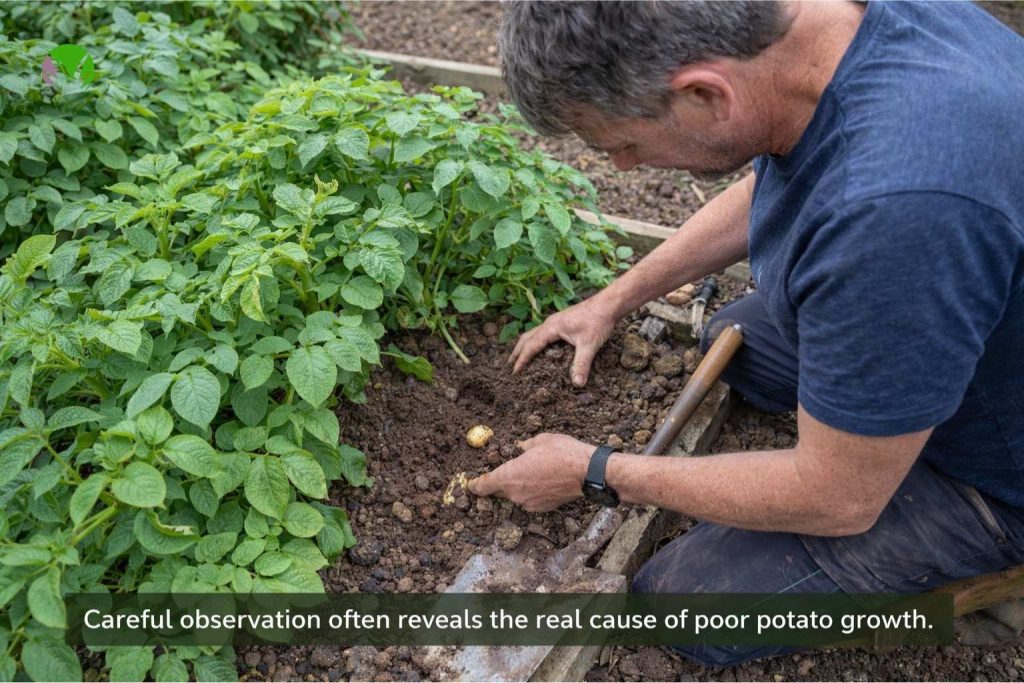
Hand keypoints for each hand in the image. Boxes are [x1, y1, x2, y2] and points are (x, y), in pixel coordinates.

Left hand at [467, 433, 592, 511]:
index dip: (474, 484)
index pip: (482, 486)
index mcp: (508, 476)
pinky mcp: (542, 508)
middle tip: (508, 470)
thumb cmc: (562, 453)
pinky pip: (530, 499)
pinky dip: (532, 491)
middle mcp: (514, 494)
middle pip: (499, 491)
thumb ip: (523, 446)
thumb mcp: (539, 440)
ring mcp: (528, 503)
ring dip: (519, 486)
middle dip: (500, 482)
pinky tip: (544, 480)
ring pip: (516, 495)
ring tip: (533, 471)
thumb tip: (519, 447)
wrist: (587, 473)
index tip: (470, 483)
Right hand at [508, 297, 616, 385]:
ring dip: (525, 345)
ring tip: (519, 356)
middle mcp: (550, 323)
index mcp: (551, 327)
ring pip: (534, 333)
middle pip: (527, 337)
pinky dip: (536, 341)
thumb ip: (581, 364)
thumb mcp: (589, 345)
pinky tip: (541, 347)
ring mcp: (556, 321)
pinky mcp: (563, 321)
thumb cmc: (598, 321)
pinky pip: (543, 332)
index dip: (522, 360)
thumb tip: (577, 384)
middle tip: (509, 365)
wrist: (609, 304)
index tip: (514, 372)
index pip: (531, 346)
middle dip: (517, 352)